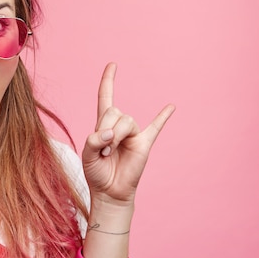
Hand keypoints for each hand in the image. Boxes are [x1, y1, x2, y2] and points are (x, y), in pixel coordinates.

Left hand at [81, 63, 174, 206]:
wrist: (110, 193)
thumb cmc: (96, 173)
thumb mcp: (87, 155)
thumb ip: (93, 140)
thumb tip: (110, 133)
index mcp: (103, 125)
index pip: (106, 97)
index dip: (108, 81)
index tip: (112, 64)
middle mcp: (118, 126)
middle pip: (113, 111)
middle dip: (105, 128)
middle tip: (102, 149)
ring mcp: (132, 134)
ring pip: (126, 120)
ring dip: (115, 136)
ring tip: (110, 152)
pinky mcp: (144, 144)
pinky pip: (156, 127)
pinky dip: (163, 116)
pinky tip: (171, 106)